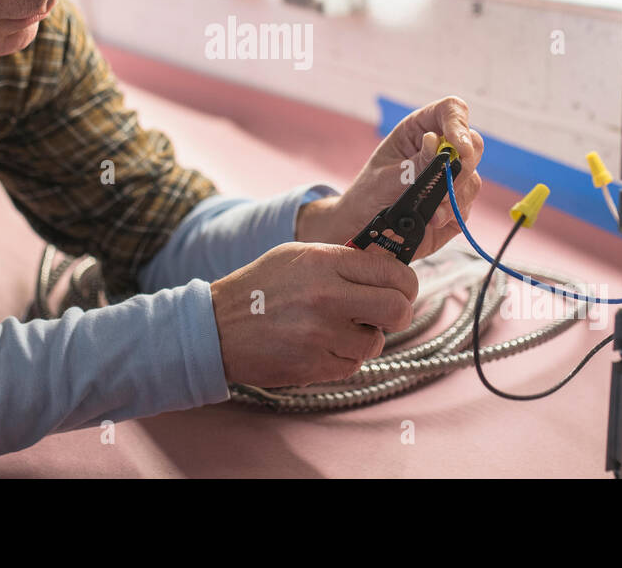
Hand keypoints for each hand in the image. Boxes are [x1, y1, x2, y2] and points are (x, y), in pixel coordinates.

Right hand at [210, 242, 417, 387]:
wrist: (216, 327)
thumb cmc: (260, 287)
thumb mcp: (299, 256)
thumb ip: (342, 260)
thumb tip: (386, 271)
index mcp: (325, 262)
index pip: (394, 273)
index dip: (405, 284)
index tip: (400, 289)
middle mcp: (327, 297)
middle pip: (398, 310)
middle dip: (398, 314)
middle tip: (383, 314)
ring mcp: (320, 334)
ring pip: (376, 342)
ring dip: (364, 338)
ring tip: (337, 329)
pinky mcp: (313, 365)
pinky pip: (352, 365)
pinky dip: (343, 357)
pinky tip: (321, 345)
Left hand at [297, 96, 482, 262]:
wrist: (365, 226)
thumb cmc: (371, 193)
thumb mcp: (387, 176)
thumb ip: (415, 163)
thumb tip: (435, 142)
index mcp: (420, 130)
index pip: (451, 111)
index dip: (459, 123)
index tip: (460, 147)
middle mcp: (441, 150)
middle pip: (473, 144)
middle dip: (461, 166)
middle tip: (444, 182)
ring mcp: (451, 177)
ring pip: (472, 178)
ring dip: (452, 195)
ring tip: (428, 208)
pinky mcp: (456, 204)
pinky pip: (466, 205)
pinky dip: (451, 213)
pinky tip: (432, 219)